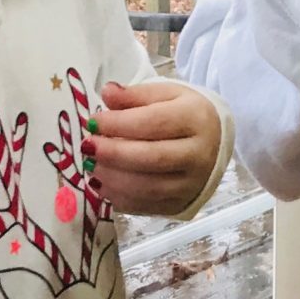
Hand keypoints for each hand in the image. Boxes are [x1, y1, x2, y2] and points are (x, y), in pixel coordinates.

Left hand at [85, 80, 223, 214]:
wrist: (212, 143)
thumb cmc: (183, 115)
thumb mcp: (165, 95)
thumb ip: (135, 95)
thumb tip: (107, 92)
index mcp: (196, 119)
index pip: (155, 123)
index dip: (119, 124)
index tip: (93, 121)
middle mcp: (199, 154)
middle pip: (152, 157)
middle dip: (113, 153)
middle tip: (87, 146)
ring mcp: (191, 184)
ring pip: (147, 187)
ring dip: (112, 177)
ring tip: (92, 164)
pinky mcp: (179, 204)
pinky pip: (143, 206)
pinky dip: (118, 196)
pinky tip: (103, 182)